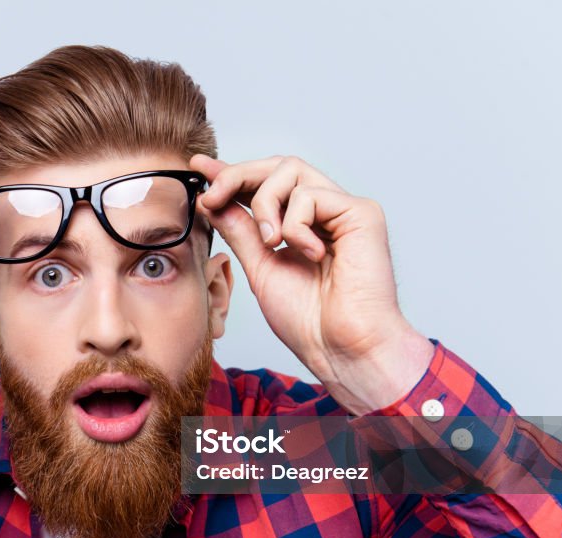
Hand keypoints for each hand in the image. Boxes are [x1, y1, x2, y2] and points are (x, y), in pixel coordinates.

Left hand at [190, 155, 433, 414]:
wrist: (339, 348)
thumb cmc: (308, 320)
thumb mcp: (260, 267)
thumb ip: (240, 231)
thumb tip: (213, 200)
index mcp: (302, 225)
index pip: (265, 185)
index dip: (231, 173)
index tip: (198, 167)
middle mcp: (326, 212)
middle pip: (278, 165)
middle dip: (237, 175)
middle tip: (212, 196)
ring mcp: (345, 209)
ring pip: (290, 170)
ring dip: (265, 204)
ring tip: (270, 243)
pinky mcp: (362, 212)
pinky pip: (311, 195)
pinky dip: (295, 225)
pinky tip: (308, 253)